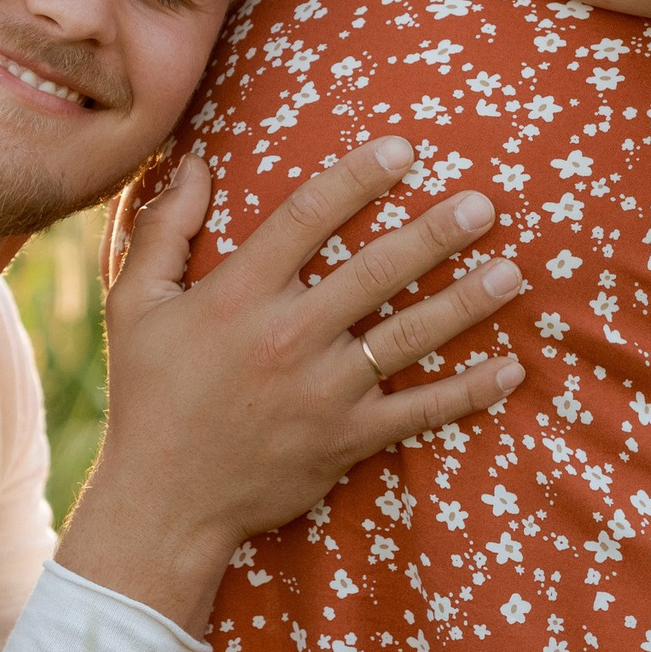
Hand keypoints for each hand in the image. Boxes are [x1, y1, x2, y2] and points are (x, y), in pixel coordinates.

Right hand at [57, 137, 525, 629]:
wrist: (164, 502)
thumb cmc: (150, 396)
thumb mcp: (136, 306)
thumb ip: (164, 230)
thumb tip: (195, 161)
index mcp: (238, 297)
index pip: (306, 217)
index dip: (357, 177)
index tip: (403, 149)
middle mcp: (288, 337)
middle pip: (376, 271)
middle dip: (437, 233)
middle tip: (486, 204)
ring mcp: (324, 392)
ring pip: (409, 336)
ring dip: (467, 303)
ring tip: (514, 273)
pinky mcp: (347, 439)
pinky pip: (419, 412)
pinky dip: (468, 392)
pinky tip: (510, 368)